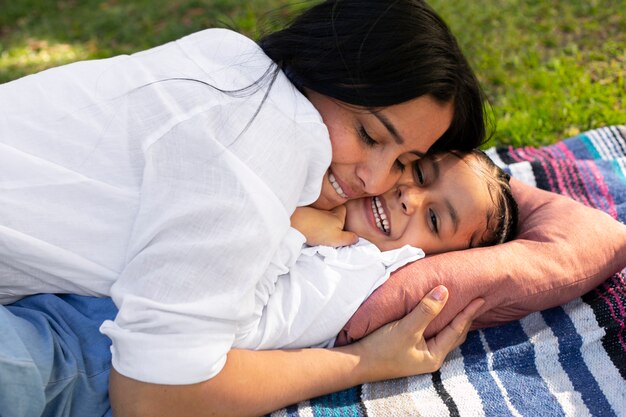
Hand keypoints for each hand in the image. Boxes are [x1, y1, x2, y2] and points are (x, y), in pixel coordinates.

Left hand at [291, 206, 357, 246]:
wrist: (296, 223)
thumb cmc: (319, 231)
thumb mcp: (338, 238)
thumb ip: (349, 238)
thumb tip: (356, 238)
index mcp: (337, 214)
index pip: (343, 210)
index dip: (344, 214)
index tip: (344, 222)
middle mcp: (327, 210)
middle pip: (332, 212)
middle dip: (332, 217)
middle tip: (331, 227)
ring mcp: (314, 211)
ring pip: (321, 214)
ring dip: (321, 220)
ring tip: (319, 230)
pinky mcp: (304, 213)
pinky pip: (311, 217)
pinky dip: (311, 220)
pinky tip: (309, 228)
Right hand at [354, 285, 483, 380]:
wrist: (356, 363)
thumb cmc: (381, 348)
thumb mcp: (407, 328)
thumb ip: (426, 310)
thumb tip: (444, 291)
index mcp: (434, 355)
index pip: (457, 330)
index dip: (469, 313)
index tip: (481, 298)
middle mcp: (430, 358)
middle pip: (454, 335)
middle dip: (465, 319)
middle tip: (474, 301)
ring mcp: (420, 356)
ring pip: (443, 335)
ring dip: (451, 320)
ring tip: (459, 307)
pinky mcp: (409, 351)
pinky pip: (431, 334)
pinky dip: (438, 323)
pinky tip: (435, 315)